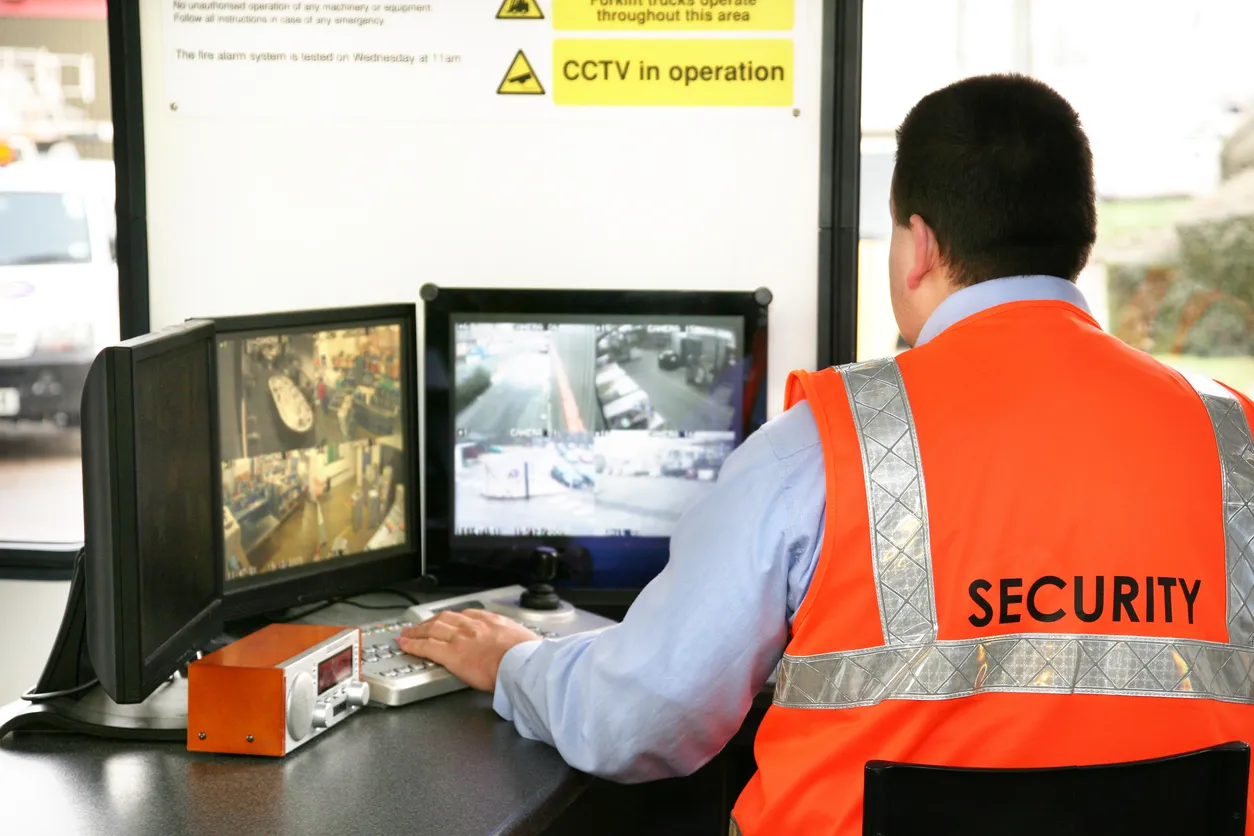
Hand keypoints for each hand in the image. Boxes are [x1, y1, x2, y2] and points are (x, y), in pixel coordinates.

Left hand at [398, 610, 539, 691]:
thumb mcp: (525, 642)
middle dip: (431, 621)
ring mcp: (460, 638)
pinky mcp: (451, 654)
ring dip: (418, 630)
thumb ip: (516, 642)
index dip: (454, 618)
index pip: (468, 615)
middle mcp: (474, 626)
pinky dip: (413, 644)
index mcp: (493, 622)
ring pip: (432, 629)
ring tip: (408, 633)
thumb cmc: (528, 658)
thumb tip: (521, 649)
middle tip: (422, 624)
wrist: (522, 664)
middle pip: (446, 618)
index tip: (450, 620)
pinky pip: (426, 646)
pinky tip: (405, 644)